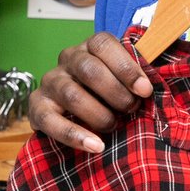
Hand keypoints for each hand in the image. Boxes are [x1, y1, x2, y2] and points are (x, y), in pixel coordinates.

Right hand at [28, 32, 153, 152]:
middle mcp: (67, 59)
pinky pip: (51, 121)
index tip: (145, 90)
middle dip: (115, 92)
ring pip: (72, 95)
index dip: (126, 67)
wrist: (74, 112)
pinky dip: (75, 135)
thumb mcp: (123, 79)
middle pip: (88, 69)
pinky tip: (96, 146)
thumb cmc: (108, 92)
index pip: (103, 45)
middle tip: (131, 109)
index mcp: (90, 47)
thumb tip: (152, 88)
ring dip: (99, 114)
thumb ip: (137, 78)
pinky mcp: (37, 107)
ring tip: (114, 126)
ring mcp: (51, 82)